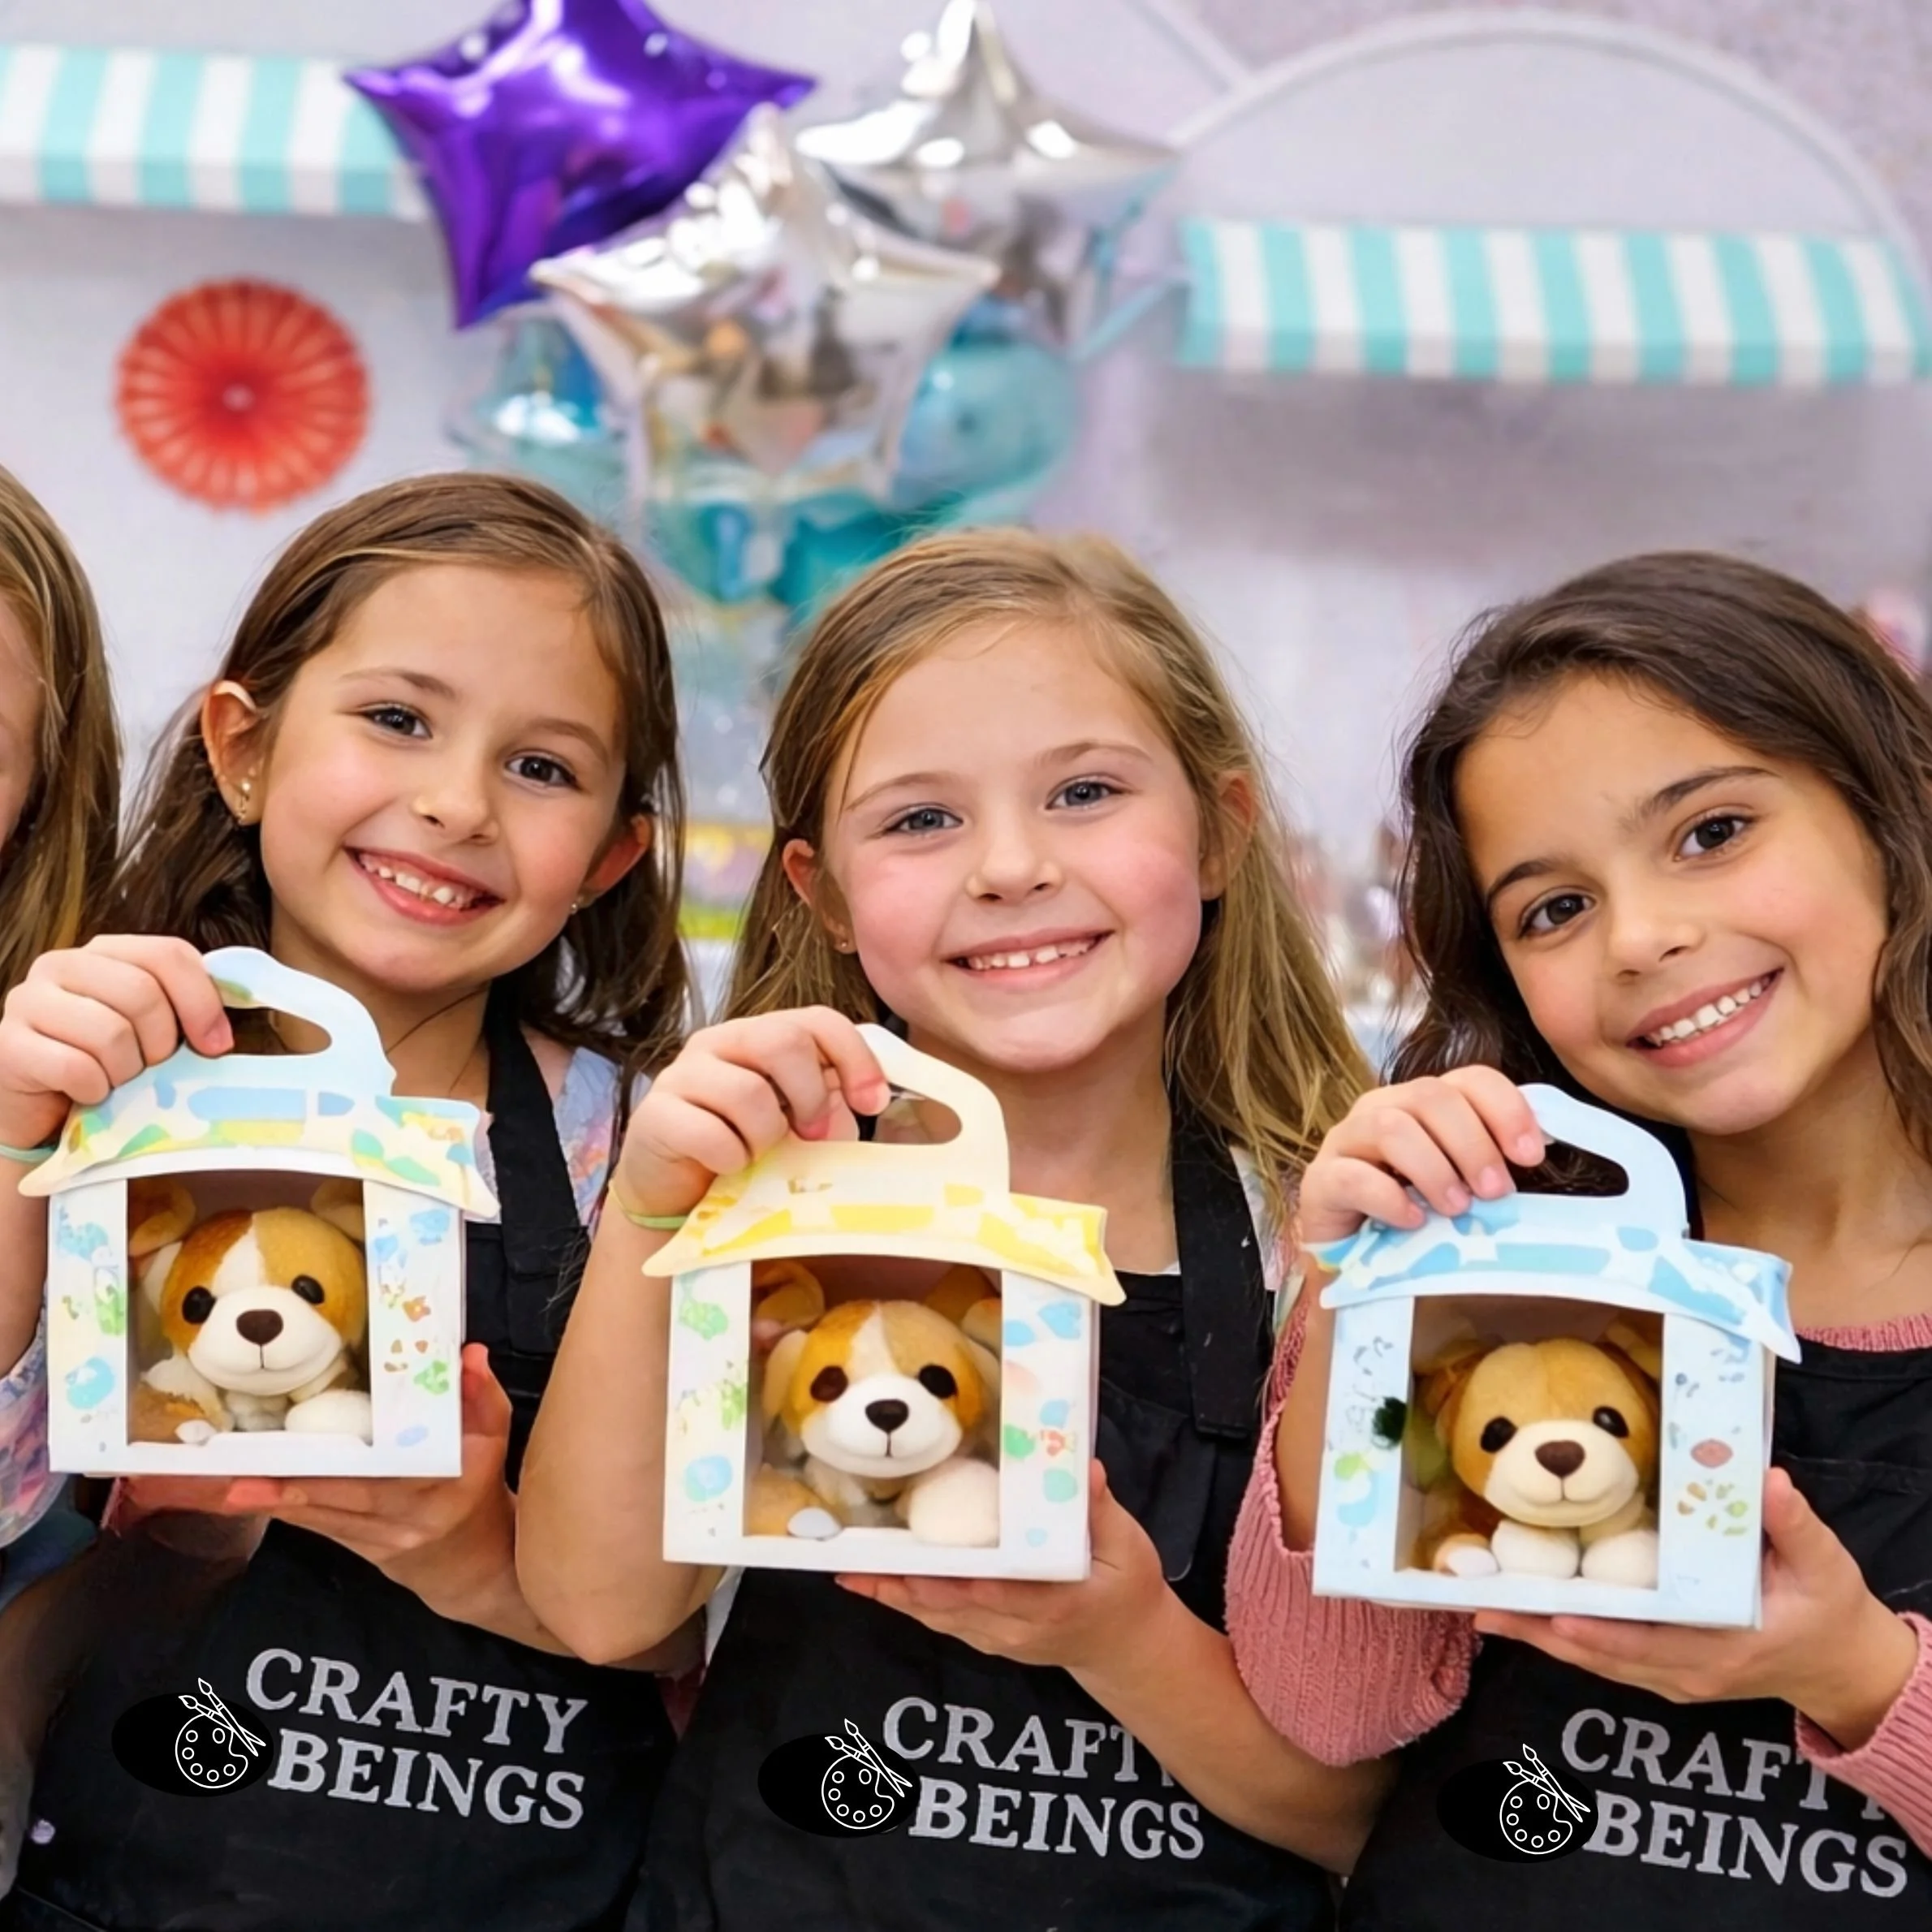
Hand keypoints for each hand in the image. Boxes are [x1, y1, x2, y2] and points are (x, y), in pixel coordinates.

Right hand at [0, 936, 230, 1149]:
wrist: (40, 1117)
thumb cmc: (106, 1069)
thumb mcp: (152, 1035)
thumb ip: (184, 1014)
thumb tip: (221, 1032)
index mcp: (104, 953)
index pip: (168, 954)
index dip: (202, 1001)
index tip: (217, 1044)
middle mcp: (61, 965)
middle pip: (142, 992)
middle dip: (161, 1043)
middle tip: (152, 1069)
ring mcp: (27, 1001)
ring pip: (111, 1032)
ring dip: (126, 1071)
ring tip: (115, 1081)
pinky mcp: (8, 1045)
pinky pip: (76, 1068)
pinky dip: (94, 1090)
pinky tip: (87, 1094)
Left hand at [117, 1347, 516, 1600]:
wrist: (473, 1562)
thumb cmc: (481, 1486)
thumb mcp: (495, 1438)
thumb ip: (483, 1397)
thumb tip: (469, 1353)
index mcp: (444, 1490)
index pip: (390, 1481)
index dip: (342, 1475)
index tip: (303, 1463)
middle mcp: (407, 1521)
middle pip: (342, 1503)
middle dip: (289, 1493)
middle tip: (239, 1482)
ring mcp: (379, 1540)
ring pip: (321, 1519)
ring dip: (274, 1502)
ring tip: (227, 1487)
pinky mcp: (357, 1548)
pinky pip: (318, 1526)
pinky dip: (285, 1509)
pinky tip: (247, 1494)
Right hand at [612, 1007, 887, 1221]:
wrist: (675, 1197)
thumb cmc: (744, 1154)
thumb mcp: (798, 1128)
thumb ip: (831, 1105)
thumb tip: (870, 1097)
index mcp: (760, 1036)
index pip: (817, 1020)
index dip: (854, 1057)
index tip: (873, 1103)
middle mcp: (720, 1043)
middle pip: (782, 1041)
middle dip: (810, 1096)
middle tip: (810, 1135)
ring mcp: (682, 1074)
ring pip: (747, 1092)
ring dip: (765, 1137)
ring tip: (756, 1156)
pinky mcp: (654, 1114)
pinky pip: (710, 1134)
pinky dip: (729, 1159)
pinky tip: (724, 1168)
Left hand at [836, 1462, 1170, 1674]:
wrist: (1128, 1648)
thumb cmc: (1127, 1589)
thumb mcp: (1127, 1547)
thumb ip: (1101, 1511)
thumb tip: (1086, 1470)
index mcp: (1052, 1603)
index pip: (994, 1589)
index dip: (951, 1578)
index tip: (914, 1561)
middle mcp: (1016, 1627)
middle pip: (949, 1605)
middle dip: (901, 1584)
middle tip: (857, 1563)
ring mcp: (998, 1639)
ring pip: (937, 1617)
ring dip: (894, 1596)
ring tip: (852, 1574)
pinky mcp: (987, 1640)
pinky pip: (941, 1622)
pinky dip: (908, 1604)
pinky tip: (879, 1586)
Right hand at [1296, 1067, 1544, 1248]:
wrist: (1356, 1267)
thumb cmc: (1420, 1221)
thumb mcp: (1466, 1189)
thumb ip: (1495, 1167)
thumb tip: (1541, 1157)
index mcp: (1425, 1103)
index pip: (1470, 1079)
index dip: (1506, 1109)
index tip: (1530, 1156)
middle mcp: (1383, 1108)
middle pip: (1430, 1096)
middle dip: (1472, 1143)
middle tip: (1495, 1191)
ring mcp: (1346, 1141)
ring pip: (1390, 1127)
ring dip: (1434, 1169)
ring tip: (1456, 1209)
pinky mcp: (1320, 1180)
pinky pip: (1352, 1176)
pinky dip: (1388, 1198)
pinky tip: (1412, 1221)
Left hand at [1472, 1470, 1920, 1749]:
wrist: (1841, 1664)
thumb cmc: (1830, 1608)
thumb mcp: (1824, 1564)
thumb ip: (1794, 1524)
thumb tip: (1769, 1480)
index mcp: (1724, 1648)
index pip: (1652, 1643)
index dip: (1604, 1631)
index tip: (1557, 1613)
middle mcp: (1690, 1672)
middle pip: (1605, 1657)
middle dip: (1544, 1633)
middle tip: (1486, 1608)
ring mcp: (1675, 1678)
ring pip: (1598, 1662)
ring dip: (1543, 1637)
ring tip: (1487, 1610)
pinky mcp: (1667, 1672)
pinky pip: (1608, 1659)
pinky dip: (1567, 1640)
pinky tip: (1528, 1616)